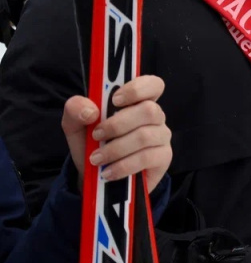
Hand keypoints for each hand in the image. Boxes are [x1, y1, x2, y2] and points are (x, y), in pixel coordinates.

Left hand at [62, 75, 170, 192]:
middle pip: (149, 110)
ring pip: (145, 136)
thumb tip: (90, 111)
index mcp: (137, 101)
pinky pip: (146, 158)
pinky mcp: (163, 158)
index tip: (115, 99)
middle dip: (118, 124)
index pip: (153, 84)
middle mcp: (155, 116)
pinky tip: (108, 171)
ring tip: (97, 159)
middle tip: (97, 135)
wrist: (98, 177)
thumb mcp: (76, 125)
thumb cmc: (92, 144)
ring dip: (116, 149)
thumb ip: (76, 110)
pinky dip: (122, 165)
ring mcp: (162, 136)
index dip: (138, 88)